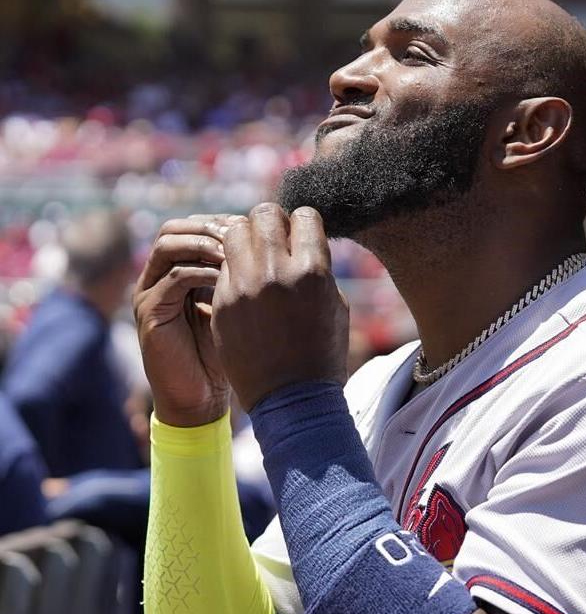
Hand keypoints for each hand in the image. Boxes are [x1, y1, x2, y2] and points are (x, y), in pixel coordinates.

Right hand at [133, 215, 243, 426]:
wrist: (201, 398)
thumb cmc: (229, 355)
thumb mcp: (242, 306)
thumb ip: (247, 276)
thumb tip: (281, 244)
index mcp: (181, 270)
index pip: (195, 226)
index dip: (224, 222)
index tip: (256, 228)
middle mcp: (159, 276)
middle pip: (176, 227)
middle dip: (211, 226)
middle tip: (244, 234)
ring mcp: (150, 291)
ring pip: (168, 244)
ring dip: (204, 242)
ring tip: (236, 252)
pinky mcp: (149, 311)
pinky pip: (173, 277)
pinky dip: (202, 271)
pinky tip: (229, 277)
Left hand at [211, 204, 348, 411]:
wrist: (292, 400)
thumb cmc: (322, 353)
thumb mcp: (334, 305)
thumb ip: (317, 268)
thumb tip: (303, 243)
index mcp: (312, 271)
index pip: (303, 215)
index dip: (304, 224)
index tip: (301, 237)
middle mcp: (275, 272)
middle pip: (264, 214)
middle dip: (272, 223)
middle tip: (274, 241)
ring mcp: (244, 287)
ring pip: (234, 231)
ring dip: (246, 238)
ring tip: (254, 257)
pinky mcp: (222, 303)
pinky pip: (223, 265)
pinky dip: (233, 267)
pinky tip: (243, 284)